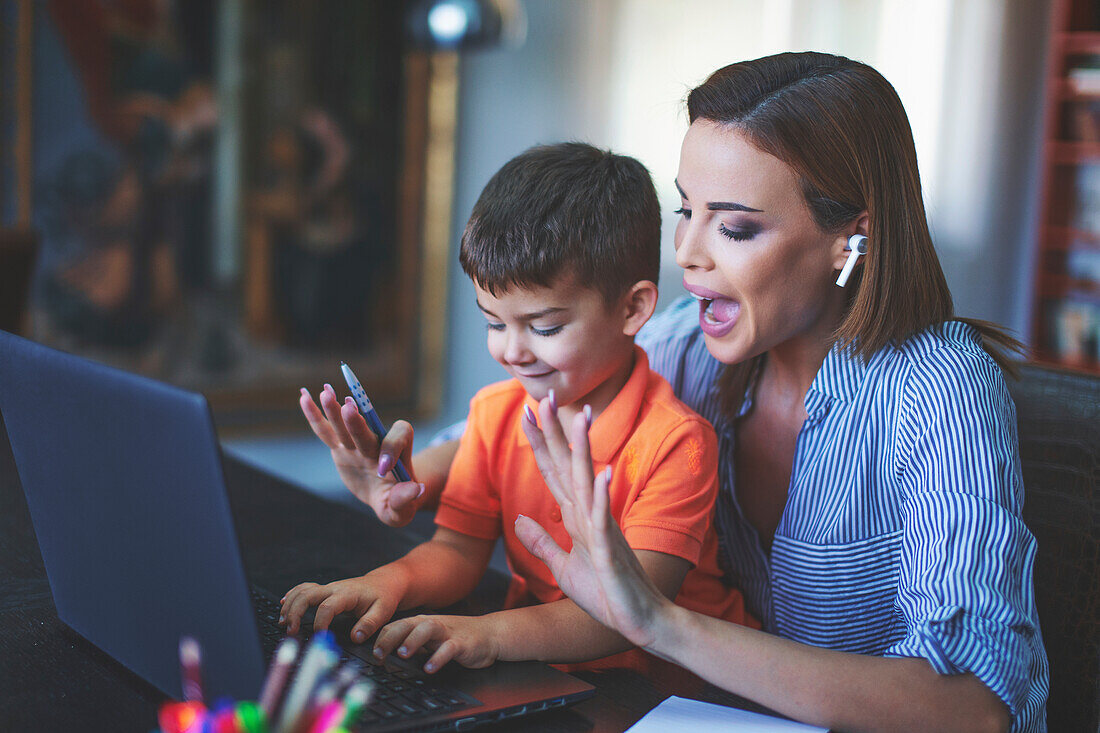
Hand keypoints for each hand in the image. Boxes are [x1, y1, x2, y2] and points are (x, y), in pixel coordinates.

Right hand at [279, 566, 408, 641]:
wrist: (384, 583)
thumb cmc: (383, 597)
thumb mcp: (383, 611)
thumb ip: (369, 624)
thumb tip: (355, 637)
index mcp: (347, 594)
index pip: (327, 607)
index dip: (321, 624)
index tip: (320, 638)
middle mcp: (334, 588)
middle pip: (307, 595)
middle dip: (295, 612)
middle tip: (291, 631)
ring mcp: (328, 588)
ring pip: (302, 590)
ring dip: (290, 605)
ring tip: (283, 623)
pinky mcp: (325, 590)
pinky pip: (304, 589)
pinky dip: (292, 596)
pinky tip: (283, 605)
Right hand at [300, 384, 423, 525]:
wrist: (387, 496)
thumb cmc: (398, 502)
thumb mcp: (402, 510)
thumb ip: (406, 499)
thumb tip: (417, 489)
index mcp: (398, 456)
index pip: (399, 440)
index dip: (391, 449)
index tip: (382, 468)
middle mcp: (377, 445)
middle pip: (368, 430)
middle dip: (357, 422)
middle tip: (348, 407)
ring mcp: (356, 445)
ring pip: (344, 427)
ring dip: (335, 411)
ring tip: (326, 392)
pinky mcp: (340, 449)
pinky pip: (326, 432)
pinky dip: (315, 416)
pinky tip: (304, 397)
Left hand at [374, 614, 499, 673]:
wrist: (489, 634)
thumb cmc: (457, 637)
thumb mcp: (431, 639)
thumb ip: (412, 644)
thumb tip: (388, 655)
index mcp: (421, 623)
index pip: (396, 626)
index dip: (382, 638)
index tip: (372, 654)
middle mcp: (432, 624)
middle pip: (407, 624)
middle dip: (391, 638)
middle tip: (379, 653)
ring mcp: (447, 632)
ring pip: (427, 630)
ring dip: (413, 641)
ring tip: (403, 654)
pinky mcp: (461, 642)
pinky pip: (448, 648)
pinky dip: (438, 657)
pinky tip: (430, 667)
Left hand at [514, 397, 670, 647]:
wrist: (638, 622)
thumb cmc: (605, 596)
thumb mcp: (562, 567)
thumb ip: (542, 542)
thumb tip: (518, 519)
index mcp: (575, 517)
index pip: (552, 471)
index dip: (539, 443)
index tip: (527, 413)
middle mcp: (588, 515)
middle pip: (567, 466)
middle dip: (555, 432)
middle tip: (546, 397)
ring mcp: (601, 529)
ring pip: (588, 482)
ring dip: (583, 450)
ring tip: (580, 418)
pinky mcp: (611, 550)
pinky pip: (605, 519)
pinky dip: (602, 495)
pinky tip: (603, 472)